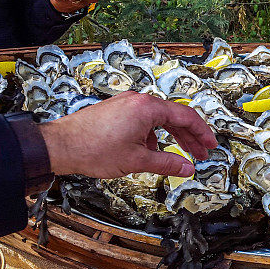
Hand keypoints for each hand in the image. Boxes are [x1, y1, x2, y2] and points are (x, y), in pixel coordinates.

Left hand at [38, 91, 217, 178]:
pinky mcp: (115, 111)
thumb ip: (168, 163)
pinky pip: (143, 120)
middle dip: (189, 137)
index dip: (202, 132)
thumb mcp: (137, 161)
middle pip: (174, 117)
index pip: (186, 116)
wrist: (58, 146)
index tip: (211, 145)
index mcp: (147, 107)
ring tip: (179, 155)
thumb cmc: (93, 149)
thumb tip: (187, 168)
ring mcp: (125, 104)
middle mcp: (138, 100)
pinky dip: (153, 135)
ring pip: (158, 119)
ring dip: (172, 136)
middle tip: (200, 153)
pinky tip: (151, 151)